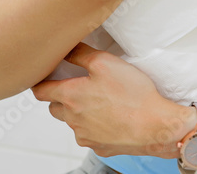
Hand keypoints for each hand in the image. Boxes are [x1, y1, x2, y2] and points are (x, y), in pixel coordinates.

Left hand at [32, 44, 196, 158]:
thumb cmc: (133, 94)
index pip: (40, 91)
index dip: (39, 82)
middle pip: (54, 108)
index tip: (44, 78)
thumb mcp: (106, 63)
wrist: (156, 125)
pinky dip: (94, 126)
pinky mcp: (99, 147)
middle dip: (60, 97)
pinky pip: (89, 135)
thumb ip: (80, 54)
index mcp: (71, 96)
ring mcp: (85, 135)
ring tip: (101, 102)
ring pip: (72, 122)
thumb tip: (66, 49)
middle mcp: (73, 119)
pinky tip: (111, 117)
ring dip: (79, 112)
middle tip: (78, 87)